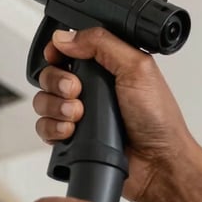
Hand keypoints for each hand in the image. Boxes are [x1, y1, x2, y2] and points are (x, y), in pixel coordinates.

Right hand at [33, 27, 196, 201]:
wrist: (158, 164)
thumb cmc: (158, 119)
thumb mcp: (137, 68)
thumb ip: (101, 43)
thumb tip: (64, 37)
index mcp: (105, 65)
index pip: (67, 49)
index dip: (56, 51)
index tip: (56, 56)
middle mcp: (89, 87)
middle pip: (50, 73)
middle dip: (56, 81)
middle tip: (75, 90)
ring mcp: (79, 113)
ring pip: (43, 100)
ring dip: (55, 106)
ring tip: (76, 114)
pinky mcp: (72, 137)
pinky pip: (44, 127)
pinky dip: (52, 128)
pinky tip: (71, 130)